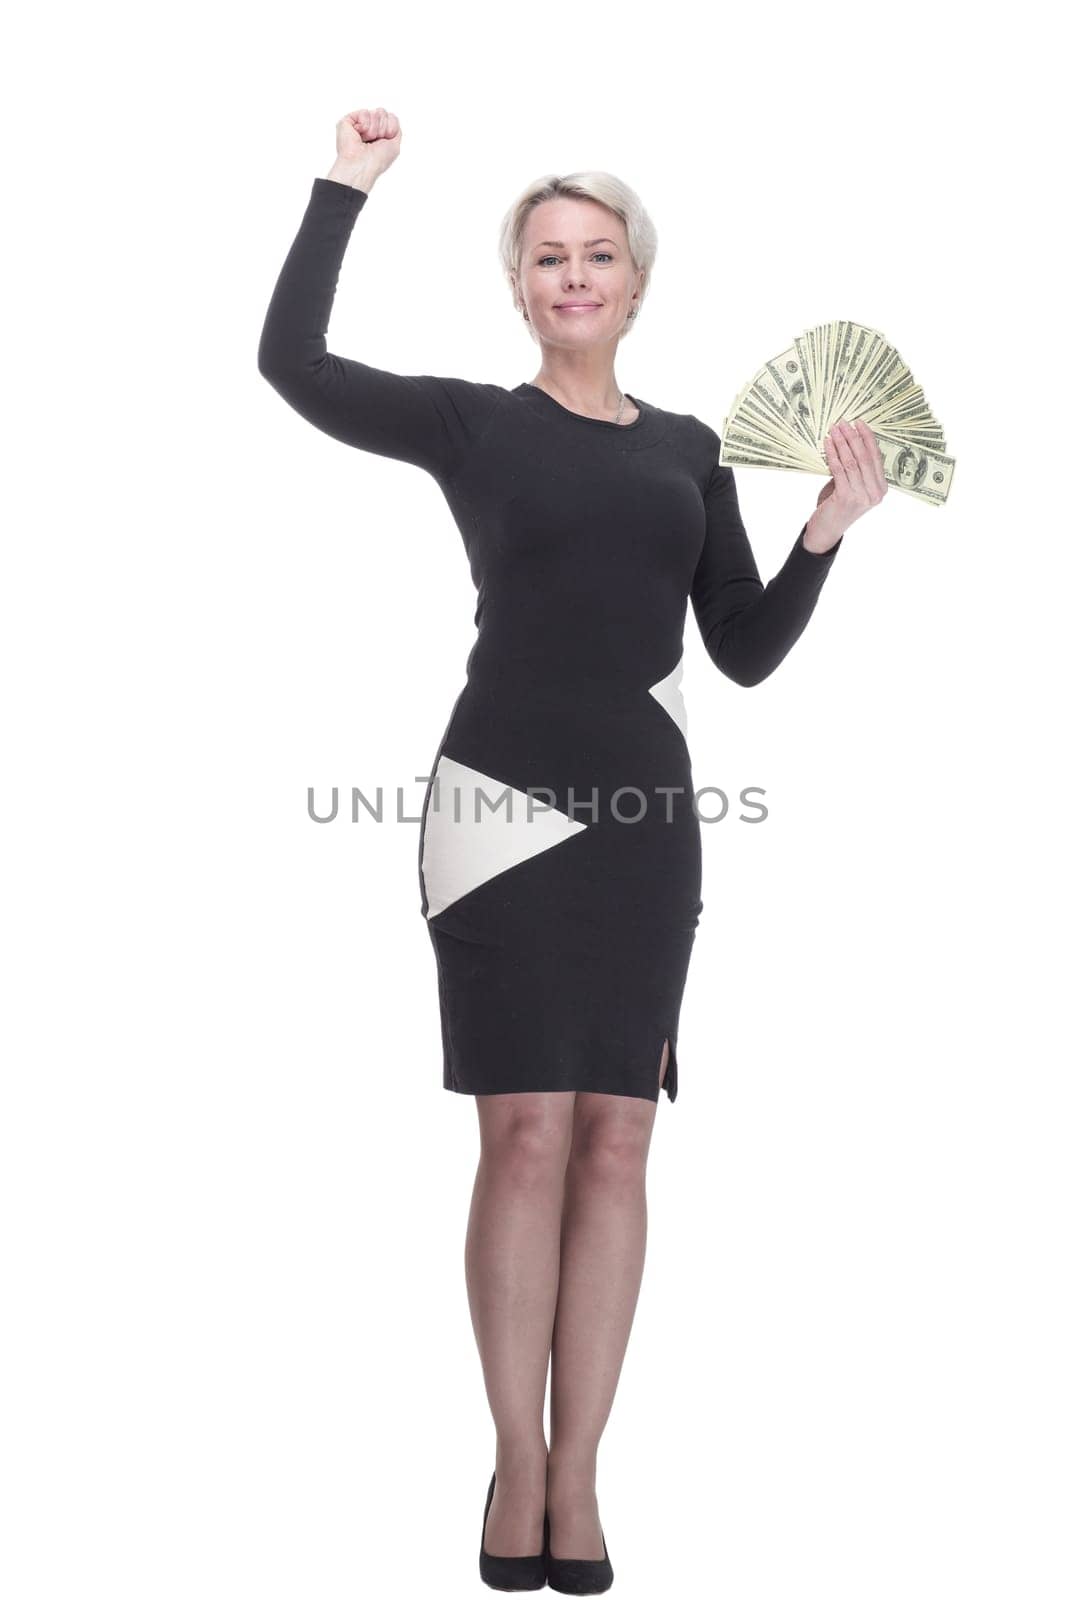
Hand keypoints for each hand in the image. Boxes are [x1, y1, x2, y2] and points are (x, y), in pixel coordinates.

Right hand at [331, 107, 402, 188]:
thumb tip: (391, 117)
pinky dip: (365, 125)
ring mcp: (358, 123)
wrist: (363, 165)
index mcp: (378, 133)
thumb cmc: (377, 161)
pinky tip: (359, 135)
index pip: (391, 118)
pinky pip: (365, 112)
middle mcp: (368, 127)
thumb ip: (396, 129)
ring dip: (374, 129)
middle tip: (374, 142)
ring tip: (365, 140)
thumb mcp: (394, 146)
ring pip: (375, 113)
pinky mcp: (348, 121)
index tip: (384, 142)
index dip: (391, 129)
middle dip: (383, 129)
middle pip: (383, 113)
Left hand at [804, 417, 887, 550]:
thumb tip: (848, 442)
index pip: (876, 457)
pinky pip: (839, 470)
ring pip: (852, 462)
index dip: (868, 438)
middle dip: (853, 437)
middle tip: (844, 422)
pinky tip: (827, 444)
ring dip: (842, 443)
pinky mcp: (847, 498)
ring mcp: (862, 496)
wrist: (827, 531)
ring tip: (834, 429)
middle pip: (865, 457)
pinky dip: (832, 454)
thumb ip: (854, 469)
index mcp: (881, 488)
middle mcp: (875, 492)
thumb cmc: (838, 507)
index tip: (859, 423)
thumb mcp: (852, 486)